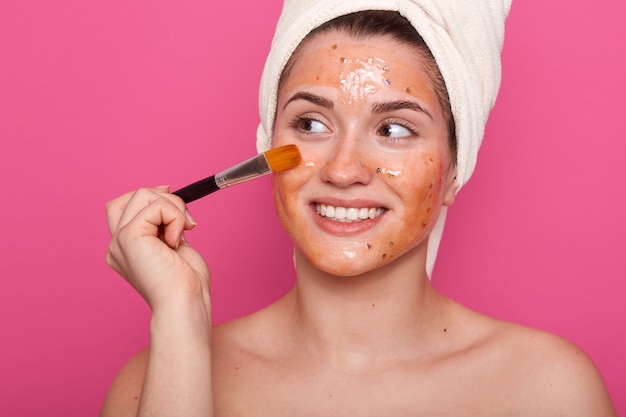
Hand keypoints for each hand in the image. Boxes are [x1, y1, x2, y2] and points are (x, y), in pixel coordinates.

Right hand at [105, 186, 209, 311]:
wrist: (184, 304)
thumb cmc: (186, 283)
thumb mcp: (174, 244)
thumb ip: (165, 223)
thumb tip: (167, 194)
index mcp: (125, 248)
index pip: (122, 206)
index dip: (148, 195)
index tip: (172, 198)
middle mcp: (116, 244)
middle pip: (134, 196)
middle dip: (167, 199)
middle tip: (187, 222)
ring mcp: (119, 240)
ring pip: (143, 195)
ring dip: (174, 208)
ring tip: (183, 233)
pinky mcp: (129, 237)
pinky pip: (156, 206)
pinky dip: (175, 217)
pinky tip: (177, 242)